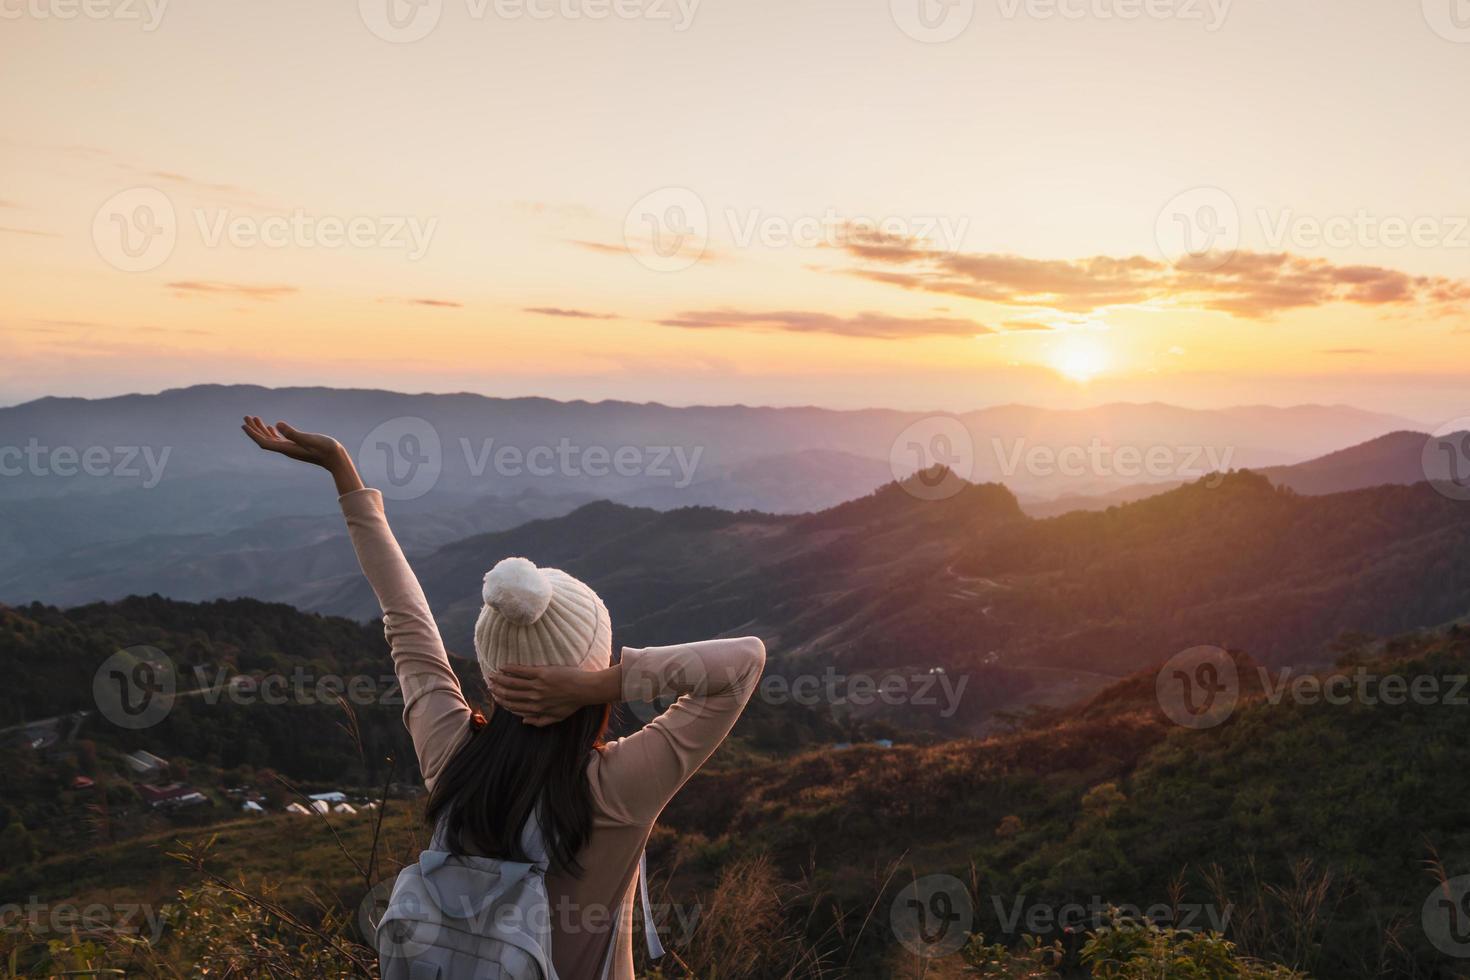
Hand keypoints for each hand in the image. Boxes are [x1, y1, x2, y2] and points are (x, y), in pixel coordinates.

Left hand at [241, 417, 363, 494]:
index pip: (265, 442)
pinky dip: (272, 432)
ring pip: (271, 439)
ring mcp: (291, 448)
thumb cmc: (326, 449)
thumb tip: (276, 424)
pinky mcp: (297, 447)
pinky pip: (280, 440)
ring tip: (254, 418)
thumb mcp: (310, 439)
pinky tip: (272, 427)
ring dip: (262, 429)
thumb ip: (293, 433)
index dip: (253, 434)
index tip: (244, 425)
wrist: (337, 459)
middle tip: (245, 417)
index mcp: (287, 448)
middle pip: (265, 440)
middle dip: (254, 429)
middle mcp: (286, 449)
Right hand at [488, 665, 619, 726]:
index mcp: (537, 709)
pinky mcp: (541, 673)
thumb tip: (524, 721)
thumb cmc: (573, 703)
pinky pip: (522, 671)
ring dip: (500, 679)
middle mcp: (534, 698)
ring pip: (513, 683)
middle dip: (498, 691)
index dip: (504, 703)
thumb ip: (540, 721)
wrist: (585, 689)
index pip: (515, 707)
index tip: (497, 699)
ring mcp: (537, 686)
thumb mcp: (557, 718)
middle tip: (490, 686)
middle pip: (511, 695)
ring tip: (492, 676)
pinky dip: (510, 669)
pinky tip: (503, 667)